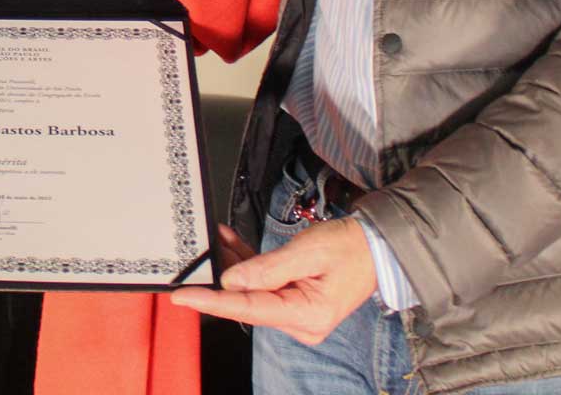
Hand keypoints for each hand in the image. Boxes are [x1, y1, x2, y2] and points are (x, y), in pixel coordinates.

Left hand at [172, 217, 376, 345]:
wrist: (377, 247)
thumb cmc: (350, 248)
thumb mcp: (307, 252)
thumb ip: (268, 268)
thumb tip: (233, 280)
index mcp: (306, 315)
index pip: (248, 310)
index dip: (212, 302)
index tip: (182, 297)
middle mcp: (300, 322)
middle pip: (248, 302)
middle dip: (224, 277)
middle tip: (201, 253)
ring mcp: (297, 314)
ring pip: (254, 291)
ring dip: (235, 265)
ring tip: (219, 238)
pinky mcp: (295, 301)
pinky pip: (265, 286)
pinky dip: (249, 265)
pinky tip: (232, 243)